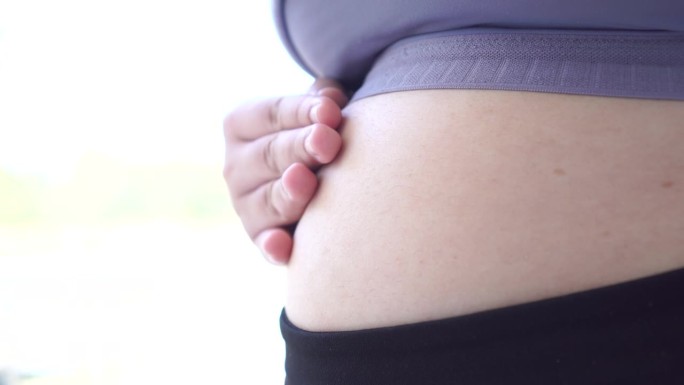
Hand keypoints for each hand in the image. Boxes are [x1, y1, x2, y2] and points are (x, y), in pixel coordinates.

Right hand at [223, 79, 347, 264]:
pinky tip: (283, 245)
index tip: (330, 112)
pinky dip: (274, 245)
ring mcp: (245, 204)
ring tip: (307, 181)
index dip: (300, 111)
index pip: (270, 114)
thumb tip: (330, 102)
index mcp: (242, 124)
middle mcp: (236, 165)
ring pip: (268, 198)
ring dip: (288, 192)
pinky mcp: (261, 237)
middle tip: (328, 142)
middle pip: (269, 154)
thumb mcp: (316, 110)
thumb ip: (323, 100)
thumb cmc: (315, 133)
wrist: (311, 175)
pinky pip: (266, 243)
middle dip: (300, 147)